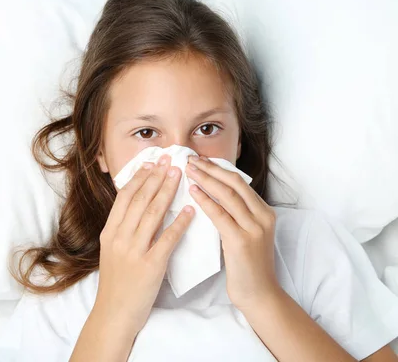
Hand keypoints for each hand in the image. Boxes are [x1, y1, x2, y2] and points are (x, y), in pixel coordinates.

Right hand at [95, 154, 194, 333]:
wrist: (114, 314)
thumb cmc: (116, 284)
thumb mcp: (112, 251)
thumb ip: (123, 230)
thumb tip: (138, 206)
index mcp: (109, 232)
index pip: (125, 197)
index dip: (140, 177)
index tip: (152, 162)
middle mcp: (119, 237)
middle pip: (140, 200)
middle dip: (156, 177)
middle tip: (170, 159)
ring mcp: (133, 251)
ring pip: (152, 214)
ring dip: (167, 191)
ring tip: (180, 175)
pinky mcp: (150, 266)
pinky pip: (167, 239)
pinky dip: (179, 223)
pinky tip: (190, 211)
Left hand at [185, 155, 280, 311]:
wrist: (259, 294)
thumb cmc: (247, 266)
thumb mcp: (245, 234)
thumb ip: (235, 215)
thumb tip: (211, 194)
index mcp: (264, 212)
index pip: (240, 181)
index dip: (218, 168)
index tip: (200, 159)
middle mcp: (263, 216)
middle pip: (235, 183)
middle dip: (211, 168)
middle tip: (190, 159)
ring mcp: (254, 228)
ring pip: (228, 195)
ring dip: (206, 180)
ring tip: (188, 170)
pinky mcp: (242, 241)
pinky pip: (220, 215)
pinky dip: (205, 201)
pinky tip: (192, 193)